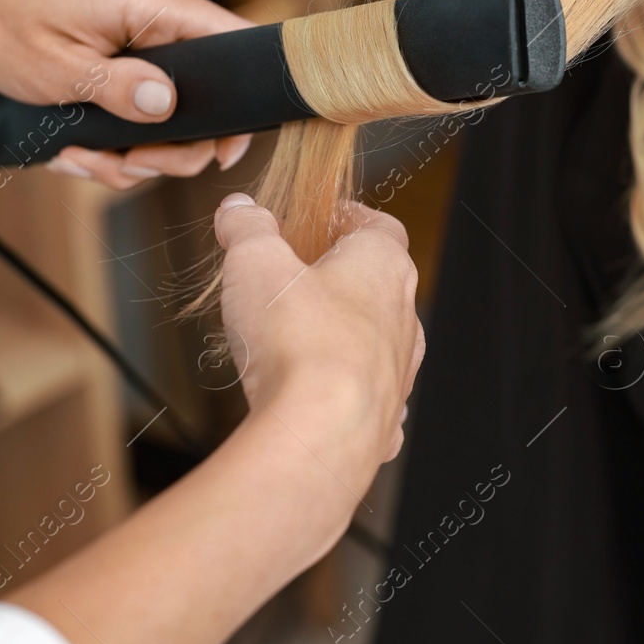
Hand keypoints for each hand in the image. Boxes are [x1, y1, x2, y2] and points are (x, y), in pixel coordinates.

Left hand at [0, 0, 254, 186]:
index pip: (239, 45)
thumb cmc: (4, 24)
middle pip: (212, 88)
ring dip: (138, 144)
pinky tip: (86, 142)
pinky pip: (158, 87)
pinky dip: (128, 124)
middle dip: (168, 145)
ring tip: (84, 157)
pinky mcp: (144, 32)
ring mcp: (158, 15)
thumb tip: (168, 106)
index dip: (240, 106)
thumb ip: (118, 88)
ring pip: (181, 99)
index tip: (216, 155)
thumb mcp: (57, 69)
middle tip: (122, 167)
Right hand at [213, 193, 423, 471]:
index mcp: (383, 267)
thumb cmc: (298, 342)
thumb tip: (240, 209)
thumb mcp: (255, 263)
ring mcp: (399, 371)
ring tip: (298, 339)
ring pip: (377, 342)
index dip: (349, 219)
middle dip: (340, 278)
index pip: (380, 226)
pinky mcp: (385, 417)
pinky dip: (343, 390)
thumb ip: (248, 229)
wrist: (318, 433)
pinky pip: (368, 395)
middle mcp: (403, 317)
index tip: (322, 220)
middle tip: (300, 278)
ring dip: (344, 336)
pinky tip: (312, 395)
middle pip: (379, 284)